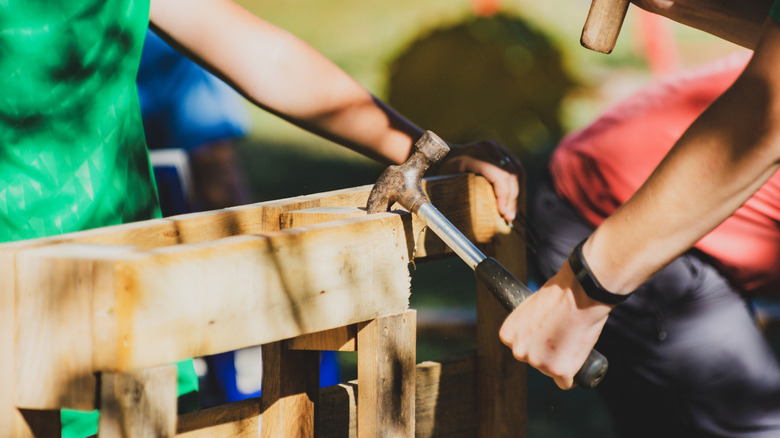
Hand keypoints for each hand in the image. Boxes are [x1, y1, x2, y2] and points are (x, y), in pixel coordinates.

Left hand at [435, 140, 523, 221]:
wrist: (444, 156)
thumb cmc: (443, 173)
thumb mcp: (448, 183)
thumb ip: (460, 195)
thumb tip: (469, 221)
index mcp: (475, 155)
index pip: (500, 175)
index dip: (505, 195)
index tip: (503, 213)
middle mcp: (488, 147)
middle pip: (511, 174)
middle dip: (513, 198)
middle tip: (509, 217)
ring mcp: (497, 147)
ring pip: (518, 171)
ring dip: (518, 193)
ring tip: (512, 212)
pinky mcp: (502, 151)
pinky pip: (517, 168)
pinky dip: (518, 186)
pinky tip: (514, 200)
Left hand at [498, 262, 610, 388]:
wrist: (579, 295)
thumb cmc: (559, 295)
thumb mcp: (530, 308)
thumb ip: (526, 325)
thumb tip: (532, 334)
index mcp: (507, 335)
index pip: (521, 348)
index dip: (537, 341)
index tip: (548, 333)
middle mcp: (518, 351)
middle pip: (534, 361)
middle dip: (547, 353)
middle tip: (563, 335)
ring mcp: (538, 363)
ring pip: (550, 371)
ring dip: (561, 361)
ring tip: (571, 338)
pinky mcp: (558, 371)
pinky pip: (565, 382)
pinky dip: (572, 374)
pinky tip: (576, 358)